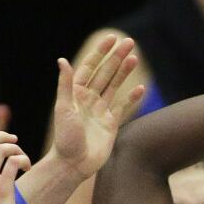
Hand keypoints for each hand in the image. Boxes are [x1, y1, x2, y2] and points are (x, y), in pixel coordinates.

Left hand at [51, 35, 145, 178]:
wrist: (74, 164)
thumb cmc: (65, 138)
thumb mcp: (63, 109)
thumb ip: (65, 85)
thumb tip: (62, 60)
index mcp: (76, 93)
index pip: (89, 67)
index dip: (100, 53)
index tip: (111, 39)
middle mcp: (88, 100)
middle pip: (105, 74)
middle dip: (117, 58)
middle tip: (130, 43)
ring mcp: (100, 111)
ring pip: (114, 87)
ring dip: (124, 72)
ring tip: (135, 58)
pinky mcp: (111, 125)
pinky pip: (123, 108)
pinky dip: (132, 98)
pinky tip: (141, 88)